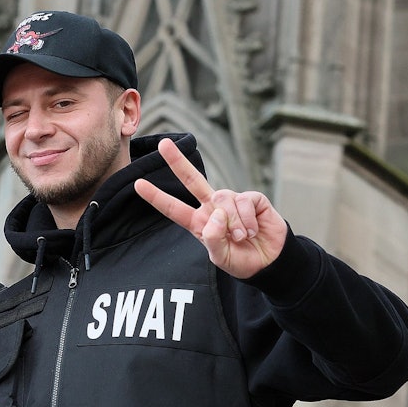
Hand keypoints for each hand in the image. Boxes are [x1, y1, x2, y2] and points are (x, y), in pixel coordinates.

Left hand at [134, 137, 288, 279]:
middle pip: (192, 180)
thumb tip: (216, 213)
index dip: (157, 197)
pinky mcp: (252, 198)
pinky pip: (244, 201)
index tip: (138, 184)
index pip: (174, 208)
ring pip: (223, 199)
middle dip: (177, 162)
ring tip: (242, 237)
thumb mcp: (221, 257)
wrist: (270, 261)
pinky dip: (248, 219)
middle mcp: (212, 207)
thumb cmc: (242, 259)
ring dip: (233, 223)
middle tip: (163, 144)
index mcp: (199, 222)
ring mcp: (232, 201)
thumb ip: (213, 238)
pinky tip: (254, 229)